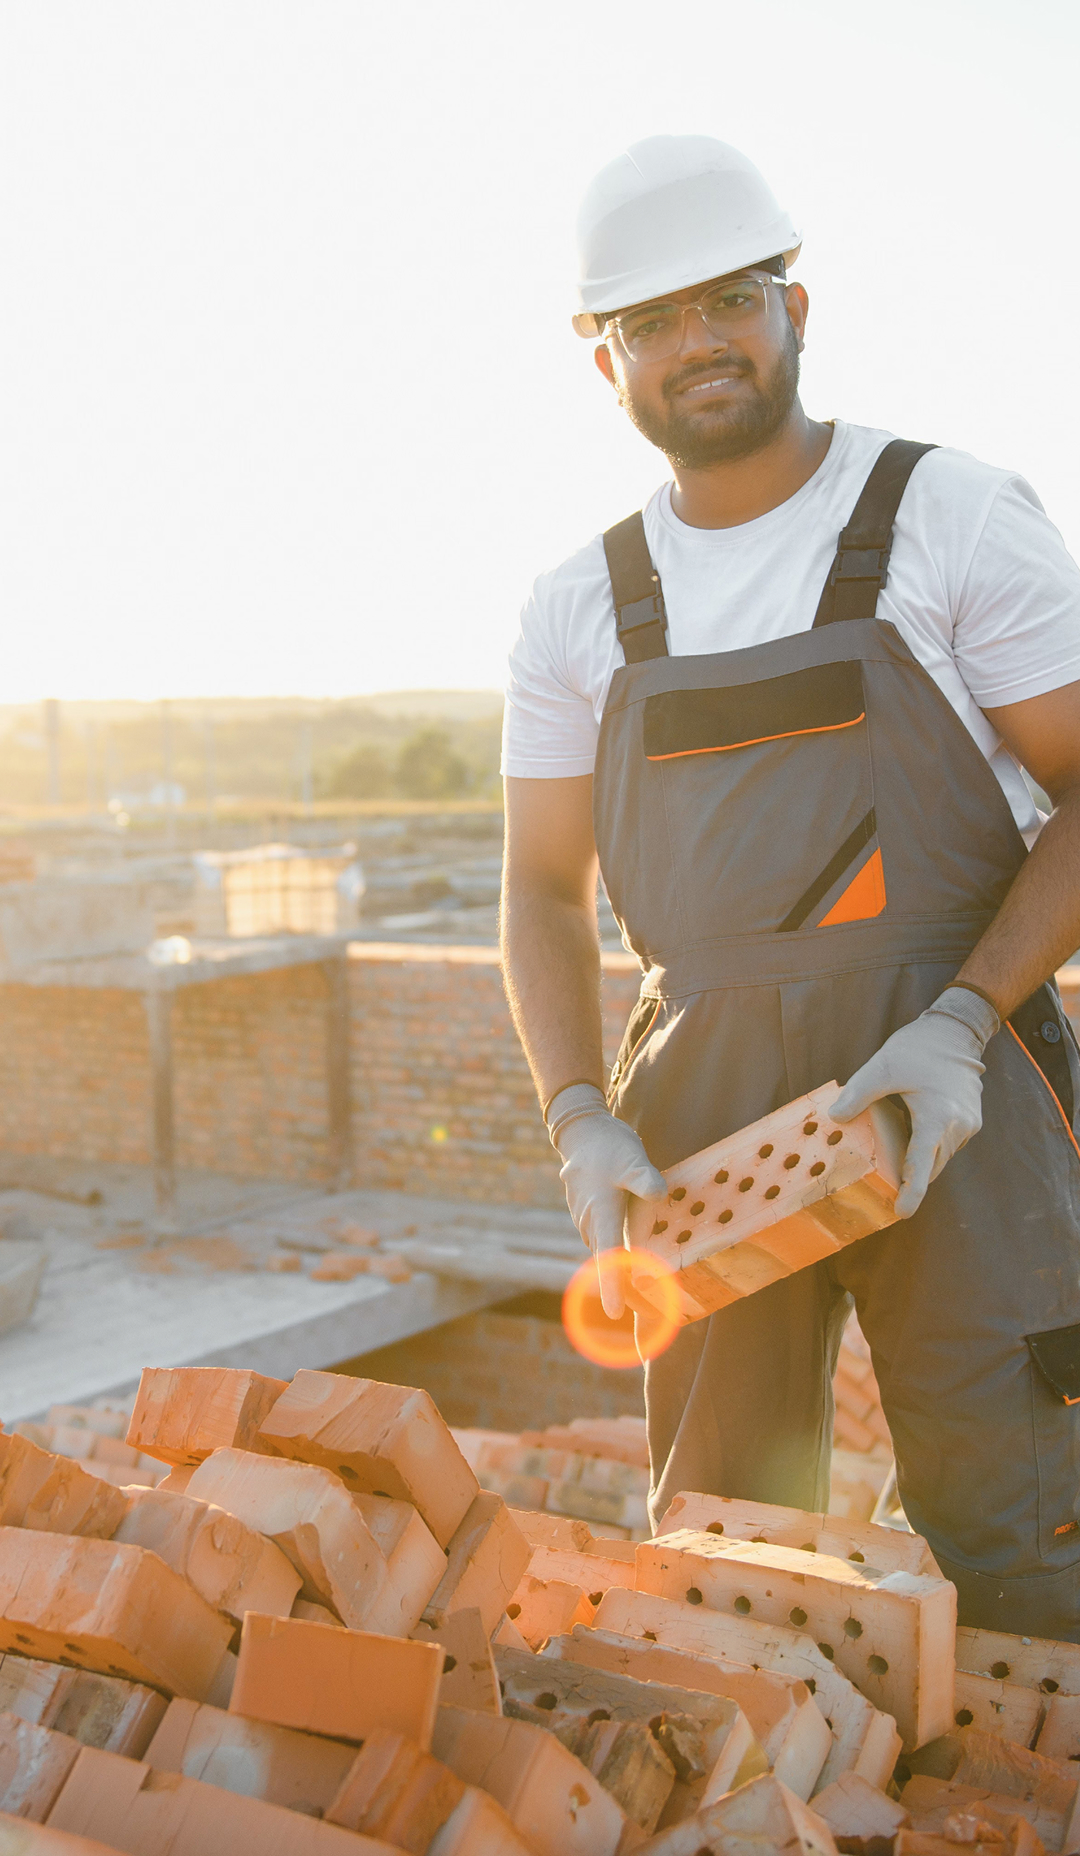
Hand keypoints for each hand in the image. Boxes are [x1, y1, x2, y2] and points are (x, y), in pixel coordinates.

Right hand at [547, 1084, 666, 1317]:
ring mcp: (587, 1219)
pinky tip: (629, 1261)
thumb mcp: (632, 1158)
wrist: (582, 1132)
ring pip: (603, 1253)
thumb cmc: (608, 1146)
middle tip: (639, 1315)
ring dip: (616, 1272)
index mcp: (602, 1213)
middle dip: (619, 1288)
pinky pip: (603, 1241)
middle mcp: (591, 1221)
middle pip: (606, 1262)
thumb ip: (644, 1178)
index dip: (612, 1284)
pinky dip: (613, 1255)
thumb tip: (661, 1193)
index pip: (609, 1255)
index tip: (615, 1312)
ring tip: (637, 1297)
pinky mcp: (590, 1215)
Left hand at [831, 987, 998, 1216]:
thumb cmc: (919, 1048)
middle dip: (911, 1180)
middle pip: (931, 1165)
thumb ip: (858, 1094)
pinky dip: (929, 1146)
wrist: (957, 1030)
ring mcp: (969, 1124)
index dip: (912, 1192)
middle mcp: (958, 1126)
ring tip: (895, 1160)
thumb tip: (834, 1119)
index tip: (902, 1213)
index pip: (922, 1164)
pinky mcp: (972, 1120)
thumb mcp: (882, 1067)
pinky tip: (910, 1135)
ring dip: (919, 1161)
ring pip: (939, 1156)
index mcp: (938, 1117)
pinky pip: (946, 1143)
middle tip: (887, 1194)